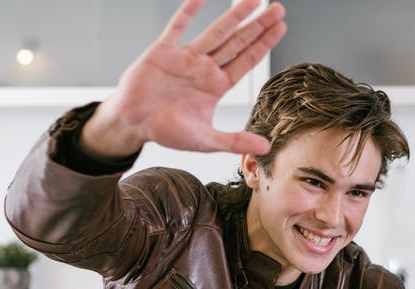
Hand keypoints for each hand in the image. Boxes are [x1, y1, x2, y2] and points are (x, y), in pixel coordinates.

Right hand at [81, 0, 286, 157]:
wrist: (133, 123)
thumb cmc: (167, 131)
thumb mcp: (206, 140)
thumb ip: (235, 141)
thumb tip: (265, 148)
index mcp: (217, 86)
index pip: (246, 61)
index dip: (264, 44)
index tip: (280, 28)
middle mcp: (205, 68)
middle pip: (238, 42)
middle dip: (258, 26)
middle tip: (278, 9)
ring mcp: (186, 57)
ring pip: (215, 32)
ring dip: (234, 16)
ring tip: (254, 1)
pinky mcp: (163, 51)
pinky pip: (177, 26)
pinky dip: (188, 11)